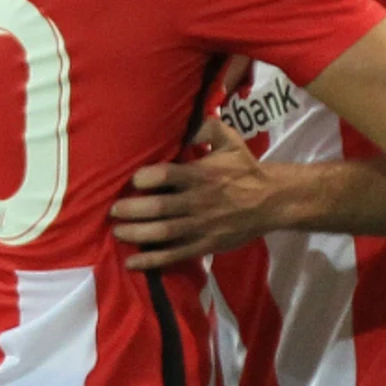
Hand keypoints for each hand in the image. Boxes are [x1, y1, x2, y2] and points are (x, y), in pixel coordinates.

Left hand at [111, 116, 294, 268]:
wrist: (272, 200)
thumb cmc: (245, 168)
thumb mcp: (230, 140)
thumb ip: (207, 128)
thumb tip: (184, 124)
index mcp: (202, 174)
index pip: (167, 175)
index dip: (145, 178)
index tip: (133, 180)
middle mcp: (198, 201)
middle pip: (158, 207)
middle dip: (131, 209)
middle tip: (113, 210)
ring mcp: (201, 226)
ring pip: (162, 232)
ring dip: (136, 233)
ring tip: (118, 231)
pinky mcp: (205, 245)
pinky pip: (175, 254)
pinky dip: (152, 259)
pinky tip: (132, 261)